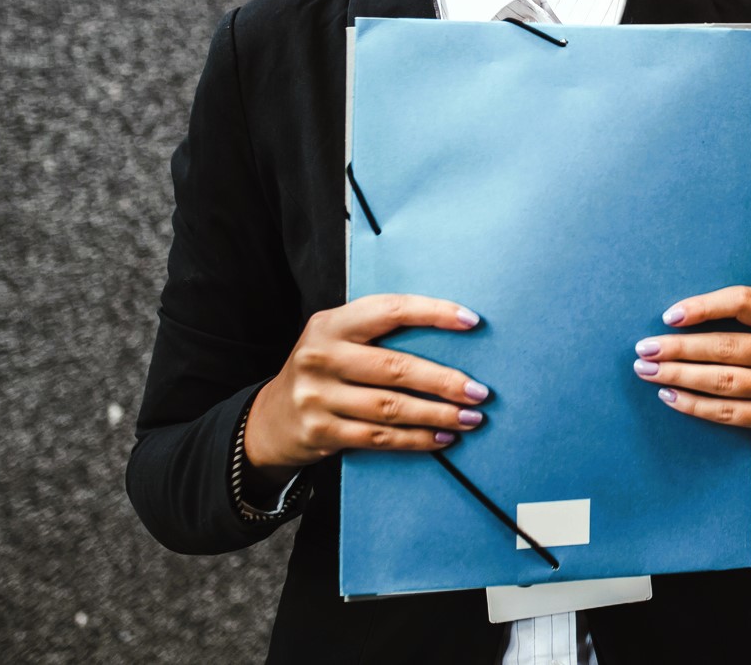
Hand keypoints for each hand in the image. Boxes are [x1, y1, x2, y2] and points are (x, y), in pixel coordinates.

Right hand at [244, 295, 489, 483]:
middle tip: (481, 391)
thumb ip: (378, 333)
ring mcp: (317, 397)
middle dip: (445, 381)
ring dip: (438, 414)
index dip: (433, 313)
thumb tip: (452, 334)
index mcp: (330, 324)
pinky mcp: (320, 432)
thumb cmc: (324, 370)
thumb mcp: (337, 340)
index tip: (472, 321)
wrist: (269, 420)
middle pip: (396, 368)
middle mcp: (320, 357)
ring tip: (471, 417)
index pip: (390, 310)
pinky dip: (416, 439)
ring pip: (391, 408)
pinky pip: (379, 437)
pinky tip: (443, 437)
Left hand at [634, 286, 750, 455]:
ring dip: (680, 375)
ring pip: (724, 380)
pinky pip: (727, 412)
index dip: (705, 306)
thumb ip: (730, 324)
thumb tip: (670, 321)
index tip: (669, 317)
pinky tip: (669, 396)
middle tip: (645, 349)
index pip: (745, 302)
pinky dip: (693, 404)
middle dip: (680, 347)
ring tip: (650, 371)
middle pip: (728, 346)